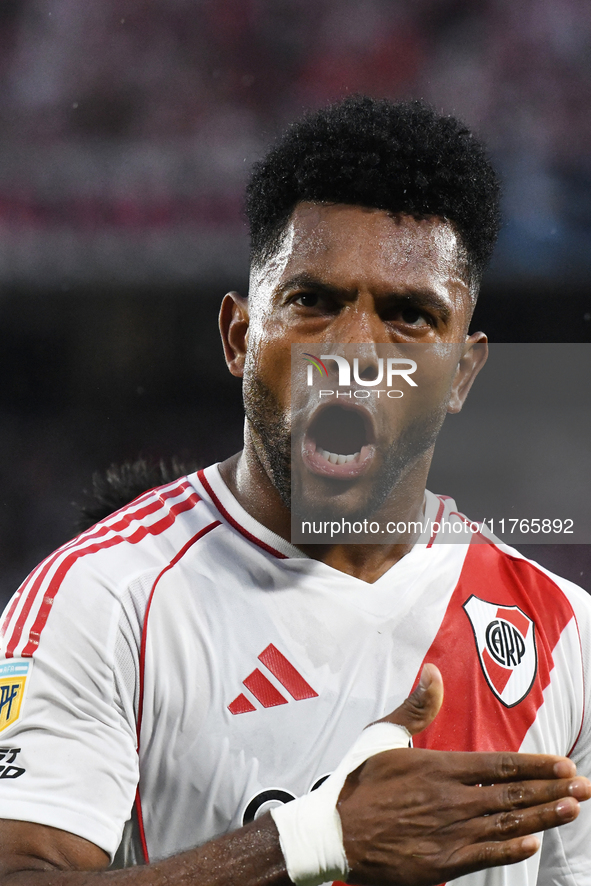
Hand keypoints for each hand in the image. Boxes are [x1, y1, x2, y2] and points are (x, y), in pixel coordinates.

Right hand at [338, 664, 590, 885]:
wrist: (334, 832)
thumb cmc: (358, 782)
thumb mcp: (383, 735)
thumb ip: (416, 706)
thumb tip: (433, 673)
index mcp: (440, 767)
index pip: (500, 764)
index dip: (535, 765)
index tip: (564, 765)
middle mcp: (452, 799)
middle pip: (511, 793)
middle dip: (551, 790)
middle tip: (585, 787)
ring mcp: (449, 833)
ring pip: (506, 824)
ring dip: (542, 816)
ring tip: (572, 809)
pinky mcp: (442, 863)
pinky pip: (486, 855)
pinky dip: (512, 849)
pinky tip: (533, 843)